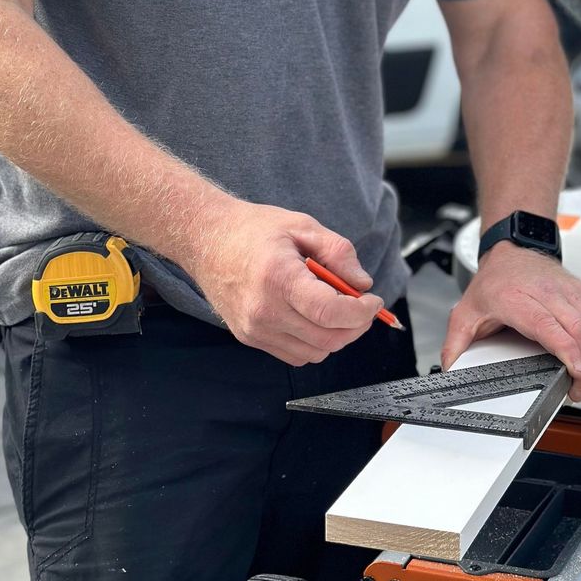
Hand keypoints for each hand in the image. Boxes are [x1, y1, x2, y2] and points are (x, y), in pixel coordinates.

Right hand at [185, 199, 383, 364]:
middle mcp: (264, 311)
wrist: (206, 240)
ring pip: (314, 353)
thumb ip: (339, 253)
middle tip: (364, 305)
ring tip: (337, 308)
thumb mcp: (303, 225)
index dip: (361, 312)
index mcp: (278, 278)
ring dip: (336, 336)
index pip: (330, 313)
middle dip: (355, 326)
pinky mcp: (250, 338)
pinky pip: (295, 354)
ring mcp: (254, 329)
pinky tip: (313, 316)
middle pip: (327, 339)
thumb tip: (363, 284)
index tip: (373, 301)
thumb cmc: (253, 230)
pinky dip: (314, 342)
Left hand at [441, 243, 580, 402]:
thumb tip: (450, 370)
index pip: (549, 326)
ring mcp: (569, 291)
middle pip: (579, 330)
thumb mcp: (466, 312)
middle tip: (579, 391)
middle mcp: (548, 293)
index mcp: (518, 299)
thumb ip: (455, 344)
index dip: (568, 350)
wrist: (511, 250)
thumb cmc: (494, 281)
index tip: (576, 372)